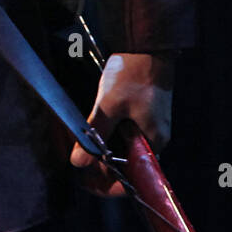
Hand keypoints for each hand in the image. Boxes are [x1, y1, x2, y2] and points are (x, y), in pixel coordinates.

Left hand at [70, 52, 174, 197]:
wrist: (146, 46)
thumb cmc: (132, 74)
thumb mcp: (109, 105)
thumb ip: (94, 134)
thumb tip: (78, 163)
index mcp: (153, 142)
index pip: (134, 179)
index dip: (109, 185)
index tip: (86, 183)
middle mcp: (154, 138)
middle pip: (127, 165)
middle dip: (102, 168)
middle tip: (76, 164)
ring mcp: (149, 125)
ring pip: (124, 149)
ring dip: (103, 152)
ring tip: (79, 151)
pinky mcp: (142, 113)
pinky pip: (124, 133)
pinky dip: (108, 137)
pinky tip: (91, 132)